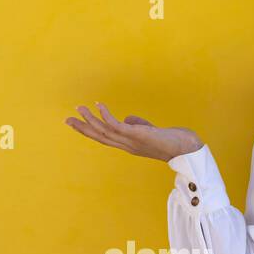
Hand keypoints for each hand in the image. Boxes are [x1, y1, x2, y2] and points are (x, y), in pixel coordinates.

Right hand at [64, 101, 203, 162]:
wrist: (186, 148)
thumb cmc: (170, 140)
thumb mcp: (149, 131)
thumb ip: (137, 125)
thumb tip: (127, 119)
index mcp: (128, 145)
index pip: (105, 138)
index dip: (90, 131)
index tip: (76, 123)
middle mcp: (127, 145)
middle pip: (100, 137)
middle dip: (83, 128)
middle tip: (67, 119)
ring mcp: (131, 141)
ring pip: (105, 131)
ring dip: (91, 120)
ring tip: (80, 108)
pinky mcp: (137, 135)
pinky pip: (117, 126)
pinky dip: (106, 115)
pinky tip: (99, 105)